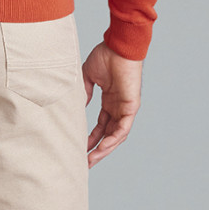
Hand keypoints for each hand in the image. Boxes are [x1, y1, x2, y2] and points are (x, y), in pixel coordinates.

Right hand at [82, 41, 143, 167]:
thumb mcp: (88, 77)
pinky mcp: (131, 106)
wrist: (118, 46)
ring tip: (91, 161)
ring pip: (116, 136)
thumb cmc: (105, 56)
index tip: (79, 149)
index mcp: (109, 101)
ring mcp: (125, 108)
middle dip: (96, 150)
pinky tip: (102, 148)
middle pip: (107, 135)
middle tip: (84, 163)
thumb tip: (77, 109)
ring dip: (104, 149)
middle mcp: (118, 107)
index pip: (100, 126)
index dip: (90, 138)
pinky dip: (113, 139)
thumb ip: (84, 94)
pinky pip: (123, 128)